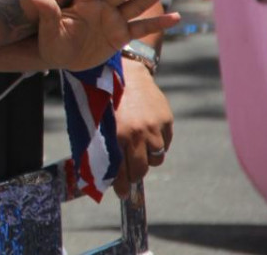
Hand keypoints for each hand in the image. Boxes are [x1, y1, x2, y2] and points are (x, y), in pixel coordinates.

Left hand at [31, 0, 179, 71]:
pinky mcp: (120, 35)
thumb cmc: (51, 42)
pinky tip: (176, 17)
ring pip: (136, 4)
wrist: (62, 57)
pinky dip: (158, 24)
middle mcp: (101, 6)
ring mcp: (113, 20)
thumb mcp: (48, 30)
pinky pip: (141, 28)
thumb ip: (48, 13)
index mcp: (82, 2)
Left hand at [111, 59, 173, 197]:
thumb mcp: (99, 120)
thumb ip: (102, 145)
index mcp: (116, 134)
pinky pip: (165, 144)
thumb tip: (103, 173)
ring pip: (156, 159)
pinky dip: (158, 144)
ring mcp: (154, 127)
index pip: (121, 171)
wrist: (126, 72)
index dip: (121, 186)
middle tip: (131, 174)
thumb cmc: (106, 98)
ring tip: (138, 146)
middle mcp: (137, 133)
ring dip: (147, 157)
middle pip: (141, 170)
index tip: (122, 194)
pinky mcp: (167, 120)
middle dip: (135, 175)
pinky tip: (148, 132)